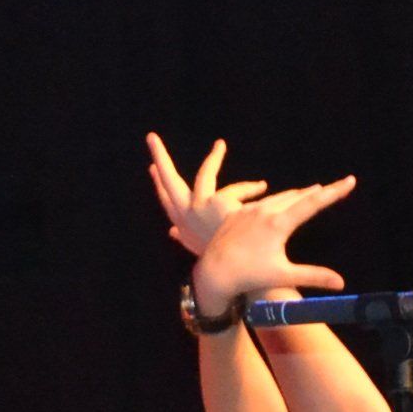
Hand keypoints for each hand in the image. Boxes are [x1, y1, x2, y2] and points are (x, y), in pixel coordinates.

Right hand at [146, 133, 273, 261]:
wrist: (235, 273)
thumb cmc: (221, 259)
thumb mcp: (201, 247)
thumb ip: (186, 237)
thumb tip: (172, 231)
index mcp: (183, 225)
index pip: (166, 200)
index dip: (159, 185)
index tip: (152, 168)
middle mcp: (186, 215)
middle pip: (169, 181)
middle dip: (160, 158)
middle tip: (151, 138)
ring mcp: (200, 207)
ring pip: (205, 173)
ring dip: (213, 158)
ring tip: (219, 145)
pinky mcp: (217, 203)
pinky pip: (236, 189)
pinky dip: (250, 188)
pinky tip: (261, 186)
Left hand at [186, 176, 353, 325]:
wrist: (215, 272)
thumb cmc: (250, 276)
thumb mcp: (285, 276)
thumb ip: (314, 276)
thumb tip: (341, 283)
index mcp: (278, 224)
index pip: (313, 203)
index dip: (334, 192)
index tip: (350, 180)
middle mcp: (265, 212)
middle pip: (298, 196)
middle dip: (319, 192)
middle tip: (337, 185)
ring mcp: (250, 211)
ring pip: (280, 197)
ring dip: (298, 194)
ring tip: (312, 191)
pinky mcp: (237, 213)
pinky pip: (262, 202)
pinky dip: (277, 201)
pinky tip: (280, 202)